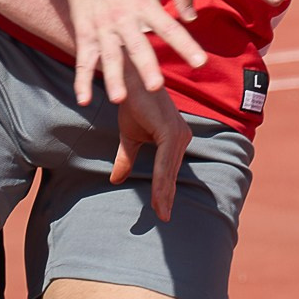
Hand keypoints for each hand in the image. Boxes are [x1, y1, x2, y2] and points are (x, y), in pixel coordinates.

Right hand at [66, 0, 205, 107]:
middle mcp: (124, 19)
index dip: (185, 45)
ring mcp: (103, 29)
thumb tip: (192, 18)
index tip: (200, 63)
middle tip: (155, 87)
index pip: (169, 27)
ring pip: (110, 56)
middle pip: (137, 46)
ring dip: (114, 78)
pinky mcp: (85, 36)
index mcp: (146, 5)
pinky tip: (84, 100)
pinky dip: (82, 81)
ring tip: (119, 99)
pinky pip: (83, 61)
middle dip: (146, 66)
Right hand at [110, 73, 191, 222]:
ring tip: (161, 212)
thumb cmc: (132, 103)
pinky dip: (161, 181)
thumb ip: (127, 158)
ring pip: (169, 171)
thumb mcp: (128, 136)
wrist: (128, 79)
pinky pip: (165, 163)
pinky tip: (158, 197)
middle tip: (164, 218)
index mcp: (175, 138)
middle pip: (172, 173)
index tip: (162, 212)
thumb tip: (116, 180)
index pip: (169, 170)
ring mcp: (178, 133)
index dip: (165, 191)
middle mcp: (181, 136)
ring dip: (164, 194)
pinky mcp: (171, 131)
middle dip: (167, 197)